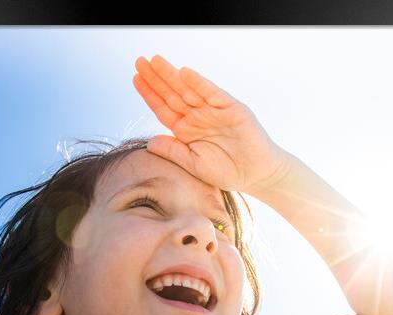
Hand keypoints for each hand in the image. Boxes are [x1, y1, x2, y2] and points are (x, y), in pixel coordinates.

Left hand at [132, 55, 291, 195]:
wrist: (256, 175)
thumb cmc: (227, 171)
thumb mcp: (194, 165)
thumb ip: (173, 152)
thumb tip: (149, 142)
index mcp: (186, 129)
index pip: (163, 107)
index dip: (149, 93)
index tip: (136, 79)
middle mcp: (198, 116)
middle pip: (172, 93)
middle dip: (156, 78)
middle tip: (140, 61)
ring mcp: (214, 111)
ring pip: (189, 89)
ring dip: (172, 75)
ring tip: (155, 61)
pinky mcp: (231, 109)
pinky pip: (212, 93)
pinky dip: (199, 83)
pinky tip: (185, 73)